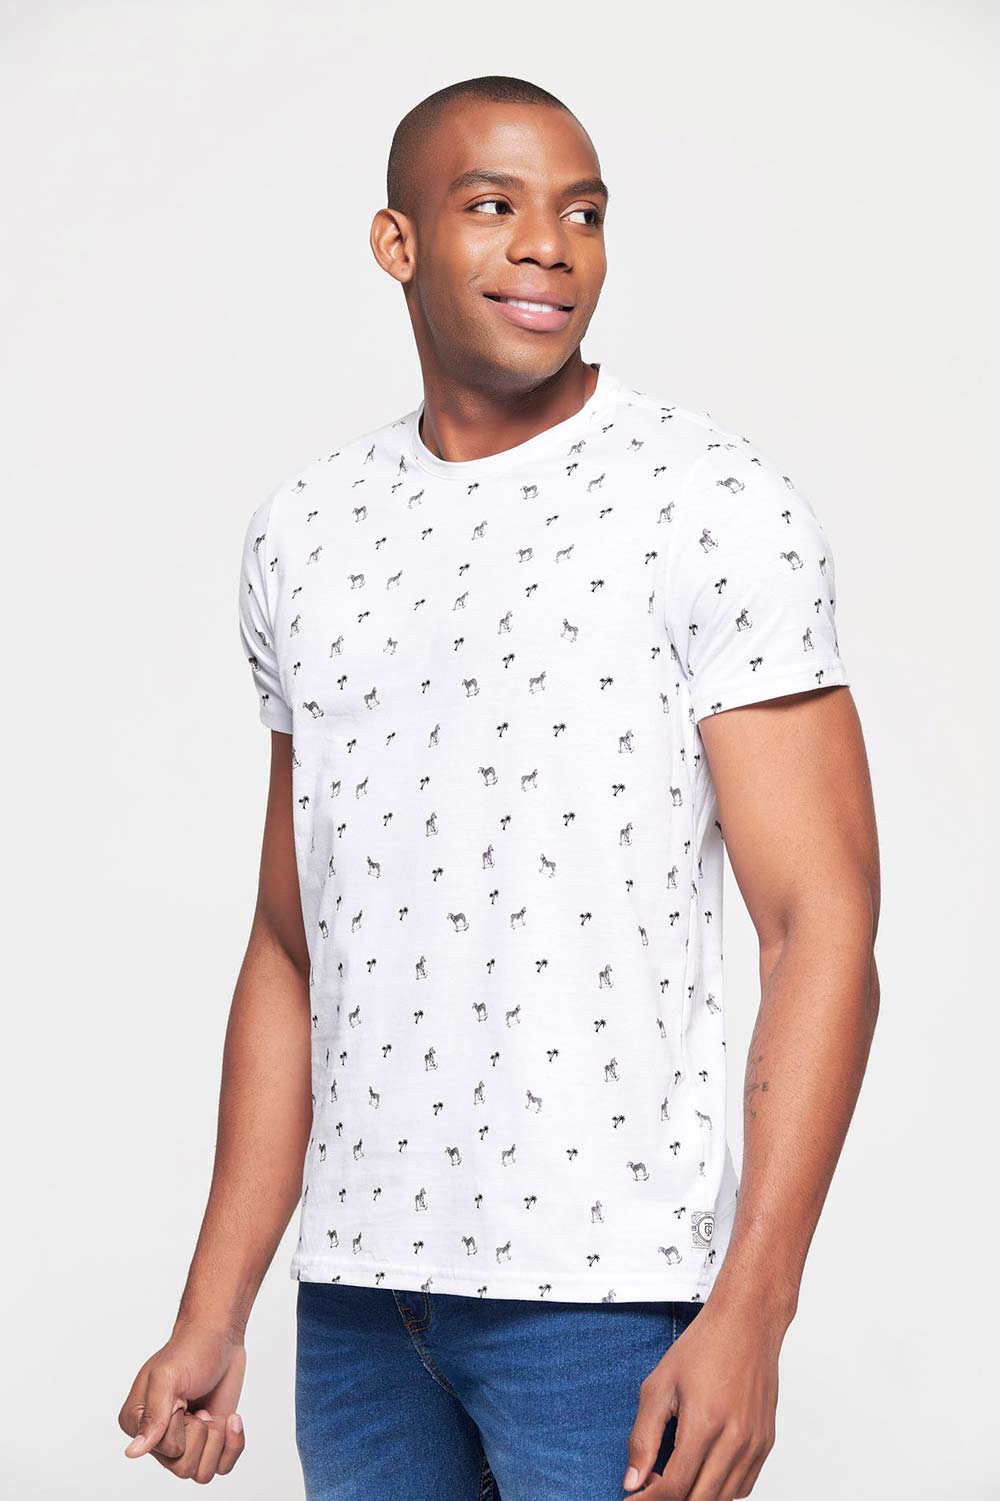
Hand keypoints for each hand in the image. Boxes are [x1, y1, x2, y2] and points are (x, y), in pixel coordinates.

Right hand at [118, 1322, 247, 1481]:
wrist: (219, 1336)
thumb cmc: (190, 1350)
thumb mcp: (168, 1376)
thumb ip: (153, 1416)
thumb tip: (133, 1452)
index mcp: (138, 1424)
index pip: (167, 1452)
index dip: (183, 1427)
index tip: (183, 1399)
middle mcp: (159, 1439)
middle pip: (184, 1469)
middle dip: (202, 1435)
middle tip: (199, 1406)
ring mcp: (186, 1441)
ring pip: (202, 1474)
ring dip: (217, 1441)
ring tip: (211, 1413)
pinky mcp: (210, 1441)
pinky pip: (222, 1467)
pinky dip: (234, 1445)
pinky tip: (232, 1419)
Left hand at [623, 1297, 785, 1498]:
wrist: (747, 1323)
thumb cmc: (703, 1347)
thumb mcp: (660, 1385)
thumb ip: (644, 1436)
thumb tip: (632, 1479)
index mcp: (705, 1424)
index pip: (675, 1487)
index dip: (649, 1500)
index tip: (633, 1497)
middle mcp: (735, 1440)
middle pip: (700, 1500)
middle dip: (670, 1500)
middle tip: (650, 1484)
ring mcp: (754, 1444)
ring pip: (723, 1498)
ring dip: (695, 1496)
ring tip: (675, 1476)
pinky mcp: (766, 1442)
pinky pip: (744, 1486)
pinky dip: (721, 1490)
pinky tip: (703, 1472)